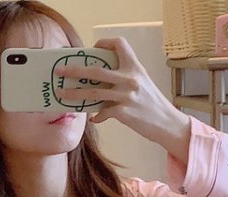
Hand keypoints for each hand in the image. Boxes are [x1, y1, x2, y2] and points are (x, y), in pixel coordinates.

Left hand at [56, 37, 189, 155]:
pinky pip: (103, 112)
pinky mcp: (124, 112)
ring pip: (93, 92)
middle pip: (96, 70)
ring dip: (75, 94)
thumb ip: (125, 77)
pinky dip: (96, 116)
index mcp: (135, 67)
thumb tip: (102, 80)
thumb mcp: (143, 83)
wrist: (166, 122)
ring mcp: (126, 95)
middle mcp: (130, 78)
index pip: (119, 44)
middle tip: (61, 71)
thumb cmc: (153, 103)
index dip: (104, 43)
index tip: (94, 48)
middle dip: (75, 70)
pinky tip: (93, 118)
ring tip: (63, 95)